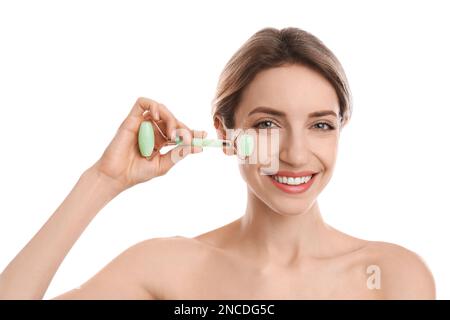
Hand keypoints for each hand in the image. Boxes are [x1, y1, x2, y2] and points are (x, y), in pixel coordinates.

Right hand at [91, 97, 205, 191]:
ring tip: (172, 135)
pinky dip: (153, 106)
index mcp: (161, 142)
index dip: (192, 132)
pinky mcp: (131, 120)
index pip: (179, 132)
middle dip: (183, 127)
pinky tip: (158, 116)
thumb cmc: (137, 173)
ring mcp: (142, 124)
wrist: (116, 176)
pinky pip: (142, 103)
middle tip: (188, 138)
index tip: (204, 136)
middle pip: (173, 120)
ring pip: (161, 110)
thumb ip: (179, 154)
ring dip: (171, 119)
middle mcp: (153, 131)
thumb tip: (197, 147)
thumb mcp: (163, 164)